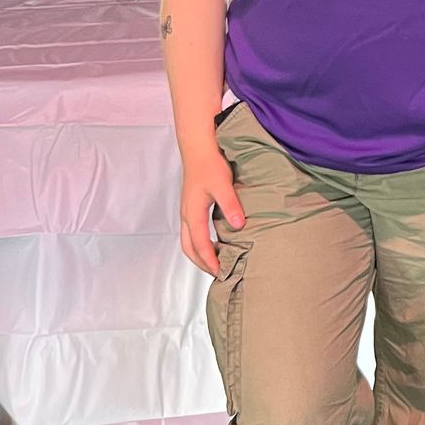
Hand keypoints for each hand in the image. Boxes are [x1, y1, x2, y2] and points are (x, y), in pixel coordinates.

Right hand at [178, 149, 244, 276]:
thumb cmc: (210, 166)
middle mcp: (186, 216)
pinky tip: (215, 244)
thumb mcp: (223, 185)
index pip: (199, 244)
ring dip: (200, 255)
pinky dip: (200, 244)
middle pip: (188, 248)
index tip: (220, 273)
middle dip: (202, 263)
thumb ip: (230, 205)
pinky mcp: (191, 208)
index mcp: (192, 214)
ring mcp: (187, 212)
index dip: (210, 261)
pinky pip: (191, 233)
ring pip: (187, 241)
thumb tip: (238, 225)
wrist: (199, 150)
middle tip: (218, 274)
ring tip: (216, 264)